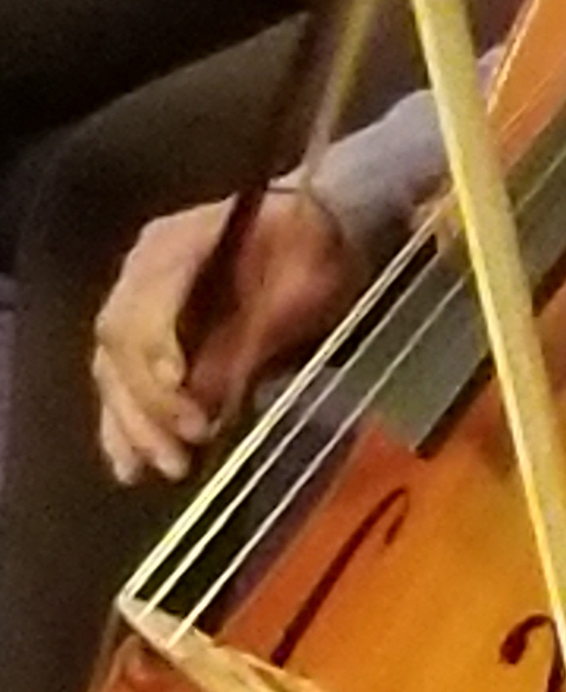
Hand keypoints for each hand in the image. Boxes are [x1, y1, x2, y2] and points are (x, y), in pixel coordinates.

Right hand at [94, 190, 359, 486]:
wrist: (326, 224)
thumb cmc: (319, 251)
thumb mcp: (302, 288)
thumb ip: (253, 340)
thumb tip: (209, 403)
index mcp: (179, 243)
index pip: (145, 303)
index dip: (154, 350)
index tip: (177, 390)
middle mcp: (143, 268)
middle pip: (119, 342)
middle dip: (146, 404)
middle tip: (182, 452)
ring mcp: (137, 299)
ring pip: (112, 368)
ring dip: (134, 424)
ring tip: (165, 467)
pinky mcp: (146, 332)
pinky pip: (122, 381)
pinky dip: (126, 423)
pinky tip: (131, 465)